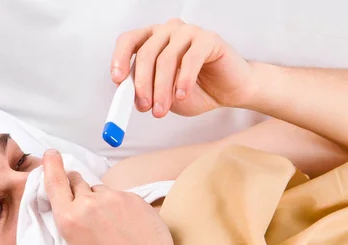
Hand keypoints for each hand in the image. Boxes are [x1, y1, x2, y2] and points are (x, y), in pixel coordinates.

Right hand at [42, 149, 177, 244]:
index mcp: (69, 219)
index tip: (51, 154)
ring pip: (101, 191)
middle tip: (87, 205)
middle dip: (78, 188)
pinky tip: (129, 226)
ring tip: (113, 225)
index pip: (55, 182)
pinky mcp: (134, 198)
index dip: (52, 166)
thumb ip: (71, 222)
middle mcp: (89, 203)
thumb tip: (73, 207)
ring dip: (102, 200)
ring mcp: (114, 198)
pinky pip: (122, 197)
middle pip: (78, 181)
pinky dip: (122, 207)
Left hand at [111, 19, 255, 117]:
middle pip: (146, 54)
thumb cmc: (193, 91)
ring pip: (166, 59)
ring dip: (161, 89)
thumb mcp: (161, 95)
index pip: (128, 41)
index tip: (118, 80)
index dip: (120, 59)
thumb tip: (124, 95)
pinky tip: (181, 95)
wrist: (228, 91)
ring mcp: (188, 32)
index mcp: (151, 40)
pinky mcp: (209, 39)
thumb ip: (143, 92)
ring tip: (162, 110)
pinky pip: (190, 59)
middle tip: (144, 107)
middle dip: (142, 85)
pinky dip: (183, 80)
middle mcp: (167, 31)